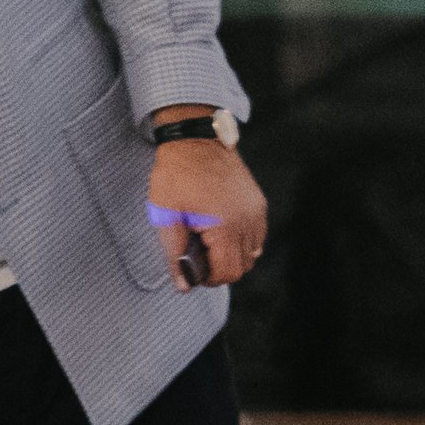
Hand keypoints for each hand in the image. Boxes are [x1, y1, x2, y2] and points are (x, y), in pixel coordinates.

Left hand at [147, 138, 266, 290]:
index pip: (228, 273)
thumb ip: (175, 253)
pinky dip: (242, 241)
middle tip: (199, 257)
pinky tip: (221, 231)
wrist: (195, 139)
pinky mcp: (258, 202)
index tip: (194, 270)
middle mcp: (248, 221)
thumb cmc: (177, 174)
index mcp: (225, 226)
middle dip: (221, 269)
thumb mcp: (166, 215)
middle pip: (243, 267)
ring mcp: (256, 211)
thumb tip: (183, 284)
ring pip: (253, 253)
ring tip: (209, 243)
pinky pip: (257, 235)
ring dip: (232, 256)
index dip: (209, 279)